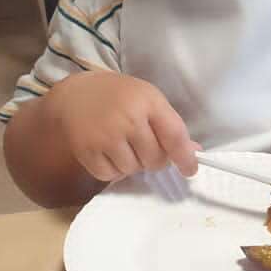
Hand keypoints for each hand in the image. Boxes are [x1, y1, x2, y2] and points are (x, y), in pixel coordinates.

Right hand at [45, 71, 198, 182]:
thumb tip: (193, 152)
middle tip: (146, 147)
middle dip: (155, 159)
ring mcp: (105, 137)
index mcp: (148, 102)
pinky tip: (110, 152)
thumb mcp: (149, 98)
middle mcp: (127, 120)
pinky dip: (114, 170)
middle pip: (155, 159)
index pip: (174, 137)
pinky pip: (111, 175)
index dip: (185, 158)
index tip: (190, 170)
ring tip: (125, 146)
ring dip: (134, 164)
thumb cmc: (119, 96)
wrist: (76, 94)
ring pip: (134, 170)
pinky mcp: (87, 151)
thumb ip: (170, 125)